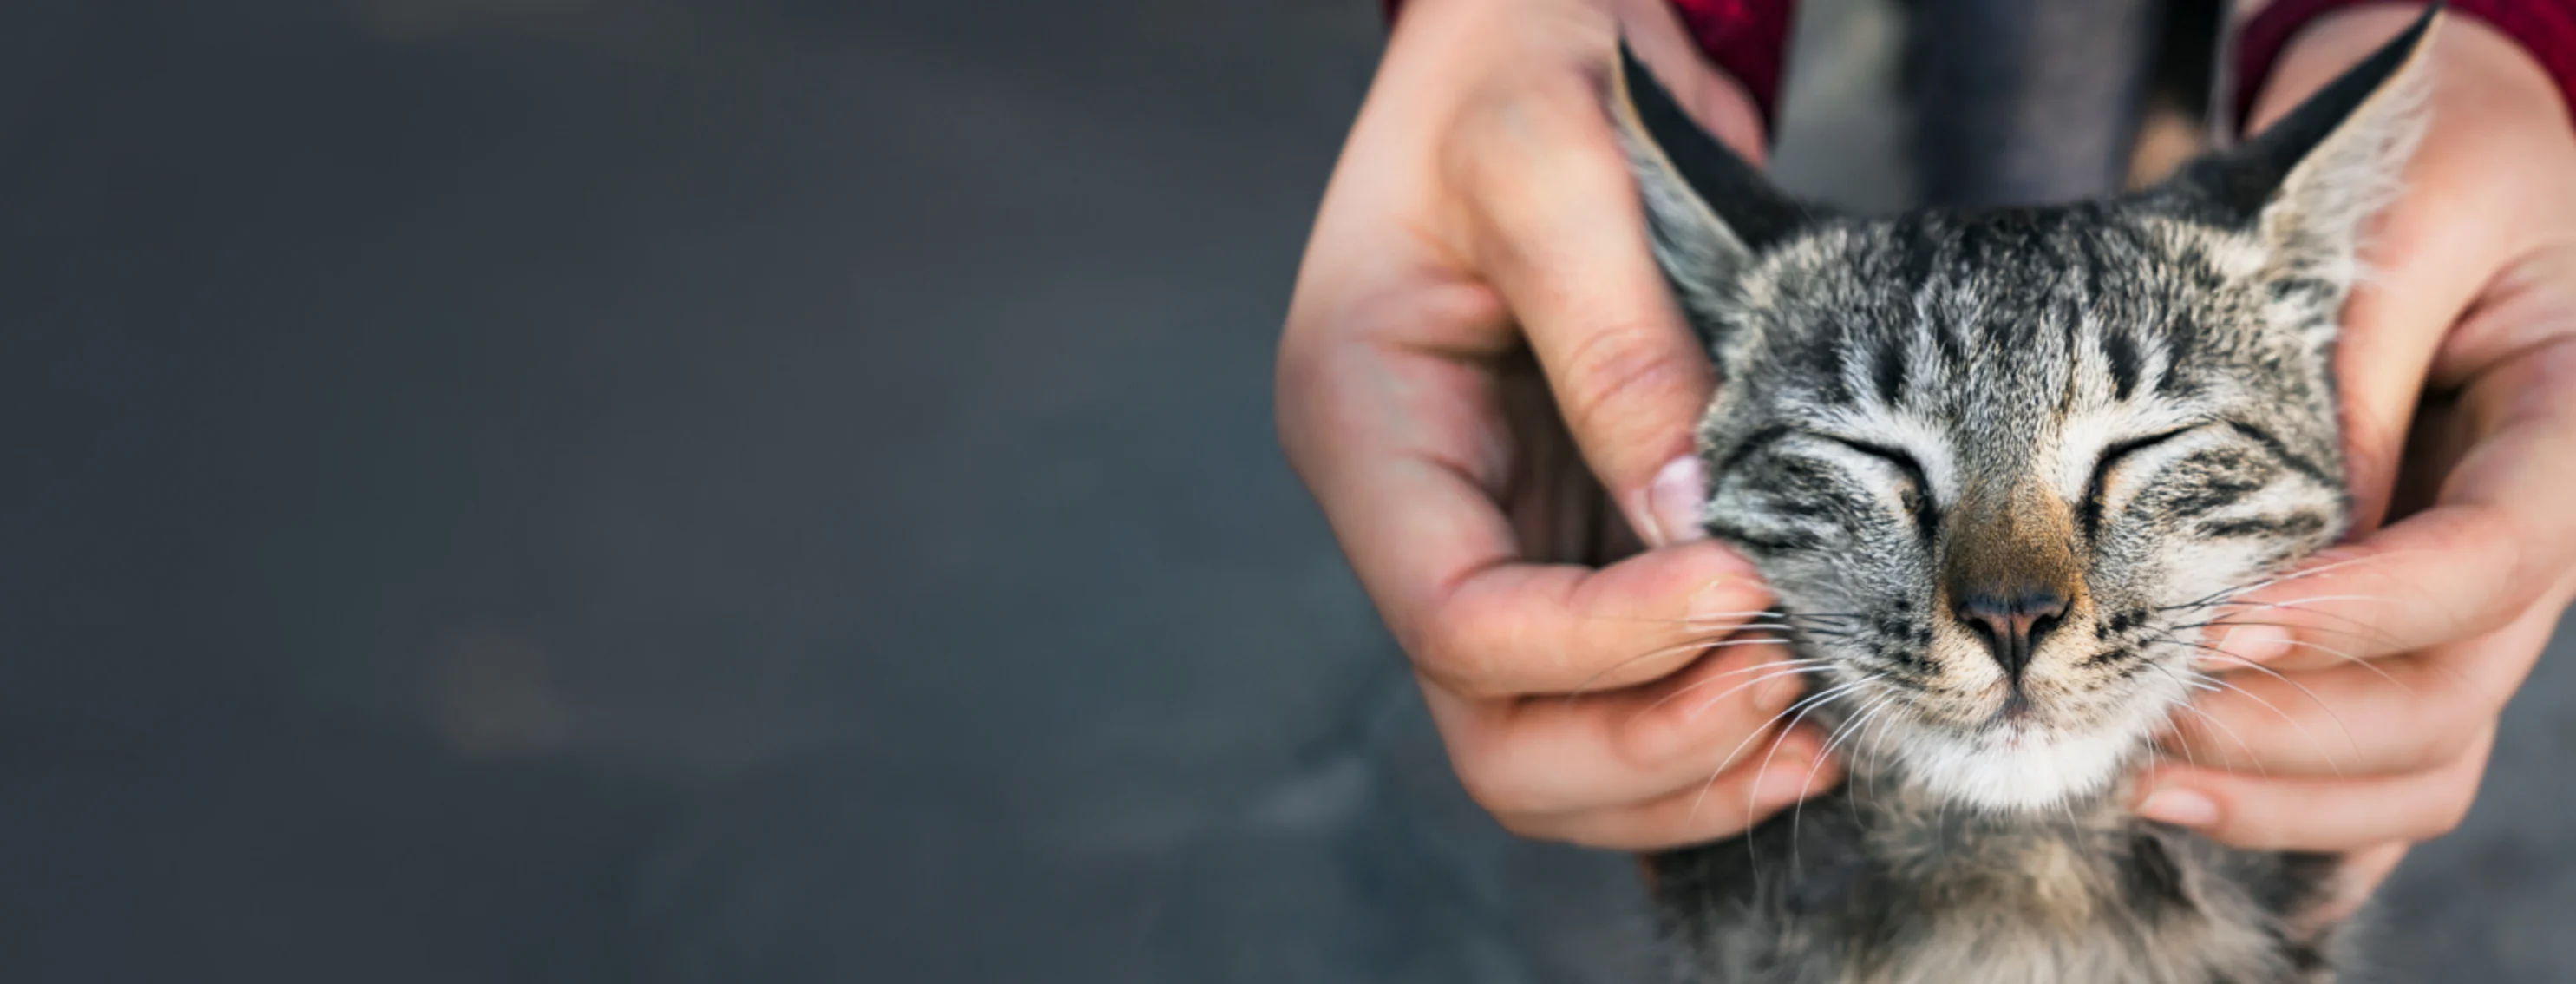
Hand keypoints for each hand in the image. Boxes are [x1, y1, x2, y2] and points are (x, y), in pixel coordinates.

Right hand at [1275, 0, 1835, 848]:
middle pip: (1493, 729)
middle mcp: (1415, 509)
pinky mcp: (1573, 534)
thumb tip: (1690, 524)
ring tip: (1819, 724)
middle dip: (1642, 743)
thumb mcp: (1553, 163)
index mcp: (1364, 425)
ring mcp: (1494, 533)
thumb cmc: (1516, 63)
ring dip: (1683, 766)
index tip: (1747, 585)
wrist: (1533, 27)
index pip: (1456, 617)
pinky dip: (1706, 723)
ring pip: (1555, 742)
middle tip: (1791, 688)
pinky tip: (1807, 705)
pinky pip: (1622, 687)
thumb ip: (1614, 342)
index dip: (1603, 641)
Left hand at [2131, 7, 2575, 920]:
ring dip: (2279, 792)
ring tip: (2128, 773)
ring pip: (2418, 760)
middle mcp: (2534, 542)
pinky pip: (2384, 766)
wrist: (2455, 170)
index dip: (2362, 611)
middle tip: (2135, 708)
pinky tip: (2187, 816)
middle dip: (2290, 724)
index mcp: (2569, 432)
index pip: (2496, 559)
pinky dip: (2298, 813)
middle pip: (2448, 695)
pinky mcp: (2410, 633)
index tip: (2219, 622)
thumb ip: (2356, 358)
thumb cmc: (2437, 171)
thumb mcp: (2406, 219)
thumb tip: (2290, 524)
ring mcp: (2474, 604)